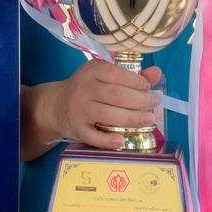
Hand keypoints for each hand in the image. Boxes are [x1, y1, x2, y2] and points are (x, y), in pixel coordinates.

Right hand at [30, 60, 164, 152]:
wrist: (55, 106)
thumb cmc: (87, 89)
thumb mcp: (104, 76)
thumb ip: (131, 76)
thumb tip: (156, 73)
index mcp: (92, 71)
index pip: (115, 74)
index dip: (135, 81)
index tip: (148, 87)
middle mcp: (84, 89)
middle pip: (115, 95)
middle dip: (139, 100)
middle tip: (153, 103)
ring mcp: (79, 110)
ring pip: (107, 115)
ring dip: (131, 118)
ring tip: (148, 120)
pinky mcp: (77, 129)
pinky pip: (93, 136)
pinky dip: (108, 140)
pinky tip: (122, 140)